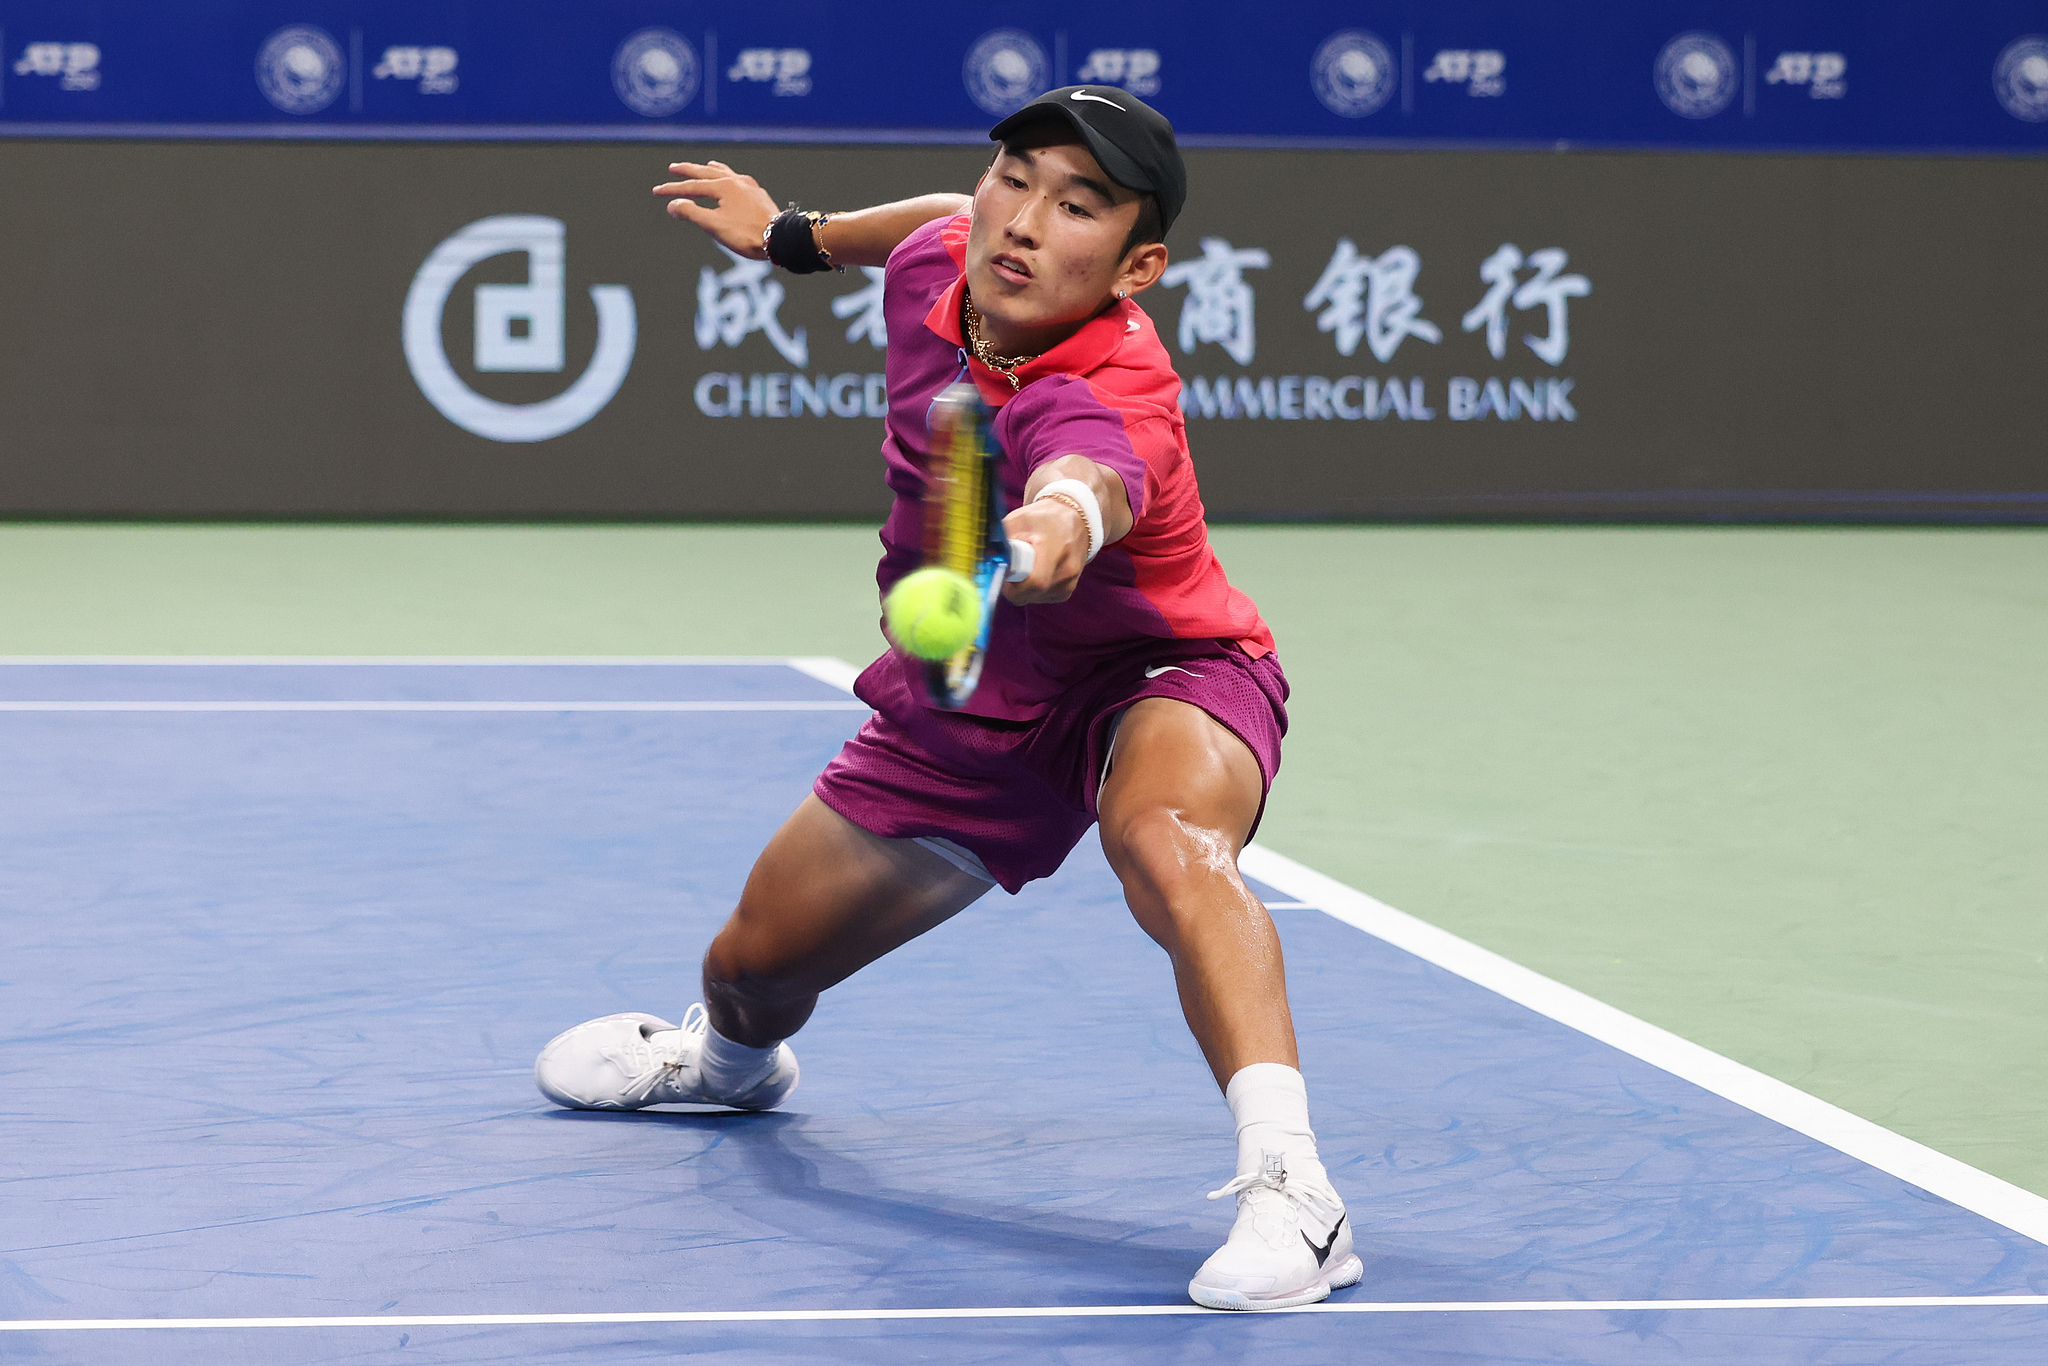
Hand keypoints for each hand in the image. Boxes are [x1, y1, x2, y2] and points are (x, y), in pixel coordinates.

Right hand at [654, 160, 777, 258]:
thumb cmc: (747, 234)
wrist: (781, 239)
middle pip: (707, 172)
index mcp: (723, 187)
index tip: (657, 192)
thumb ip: (692, 213)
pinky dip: (729, 177)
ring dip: (711, 169)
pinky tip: (733, 181)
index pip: (692, 187)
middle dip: (689, 171)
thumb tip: (672, 205)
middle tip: (674, 167)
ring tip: (705, 165)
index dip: (673, 190)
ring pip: (726, 173)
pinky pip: (739, 180)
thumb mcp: (715, 226)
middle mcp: (736, 181)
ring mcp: (749, 186)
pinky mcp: (759, 195)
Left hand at [1001, 497, 1089, 603]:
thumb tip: (982, 558)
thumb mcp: (1019, 520)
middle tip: (1008, 569)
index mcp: (1055, 549)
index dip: (1012, 583)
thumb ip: (999, 539)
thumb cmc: (1043, 519)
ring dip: (1021, 588)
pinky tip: (1035, 571)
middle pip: (1030, 594)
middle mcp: (1067, 570)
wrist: (1074, 519)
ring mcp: (1069, 583)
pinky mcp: (1066, 592)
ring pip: (1033, 599)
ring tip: (1025, 566)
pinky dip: (1031, 590)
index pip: (1034, 582)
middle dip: (1013, 586)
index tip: (1002, 572)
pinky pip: (1040, 599)